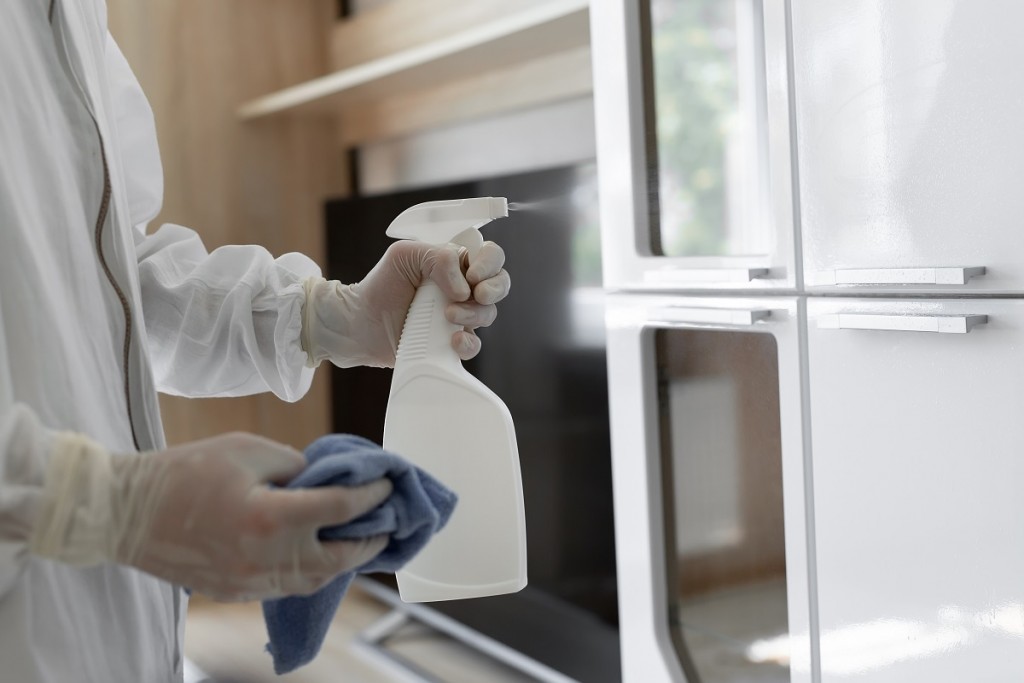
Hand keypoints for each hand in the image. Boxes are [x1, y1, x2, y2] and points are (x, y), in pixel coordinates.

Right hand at [31, 432, 391, 600]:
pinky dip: (311, 573)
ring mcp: (251, 581)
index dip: (373, 495)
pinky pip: (287, 588)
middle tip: (387, 523)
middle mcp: (267, 557)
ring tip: (359, 541)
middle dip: (370, 541)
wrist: (125, 514)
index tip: (388, 483)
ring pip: (316, 580)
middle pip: (340, 558)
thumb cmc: (184, 472)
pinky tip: (319, 555)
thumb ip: (292, 464)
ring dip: (344, 562)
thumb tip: (319, 480)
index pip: (342, 510)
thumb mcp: (246, 449)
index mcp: (272, 517)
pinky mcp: (236, 592)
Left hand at [303, 240, 510, 367]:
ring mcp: (460, 317)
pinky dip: (468, 343)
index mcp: (456, 263)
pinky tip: (452, 340)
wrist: (360, 323)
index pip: (490, 256)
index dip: (489, 263)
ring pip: (488, 314)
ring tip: (447, 315)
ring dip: (473, 314)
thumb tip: (464, 287)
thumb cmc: (381, 285)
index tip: (472, 274)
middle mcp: (463, 289)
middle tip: (476, 294)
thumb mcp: (405, 255)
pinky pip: (474, 345)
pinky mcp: (451, 343)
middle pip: (500, 284)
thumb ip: (439, 257)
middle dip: (494, 289)